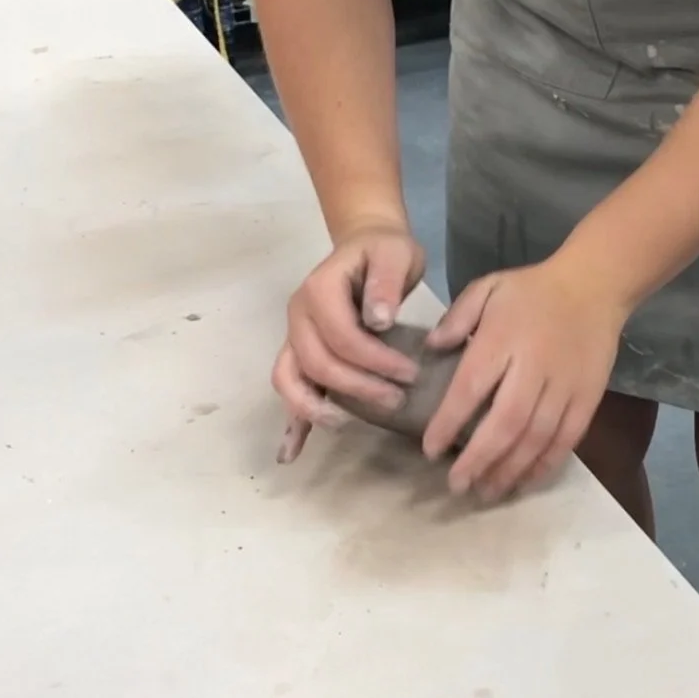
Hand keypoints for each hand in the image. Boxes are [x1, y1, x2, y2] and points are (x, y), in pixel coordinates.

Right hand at [273, 224, 426, 463]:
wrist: (366, 244)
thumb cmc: (384, 251)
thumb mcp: (395, 253)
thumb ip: (387, 282)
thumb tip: (378, 320)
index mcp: (319, 290)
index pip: (341, 337)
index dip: (375, 361)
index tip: (411, 374)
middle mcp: (298, 315)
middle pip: (318, 363)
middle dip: (358, 387)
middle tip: (398, 399)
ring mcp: (293, 335)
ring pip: (290, 380)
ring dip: (316, 408)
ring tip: (345, 424)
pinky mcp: (298, 352)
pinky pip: (287, 388)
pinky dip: (289, 420)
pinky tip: (292, 453)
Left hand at [421, 259, 625, 502]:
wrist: (595, 285)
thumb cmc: (533, 290)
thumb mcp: (488, 287)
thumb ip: (458, 317)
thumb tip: (431, 348)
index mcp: (503, 338)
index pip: (471, 387)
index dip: (449, 422)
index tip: (429, 449)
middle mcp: (534, 366)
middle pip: (506, 422)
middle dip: (479, 458)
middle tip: (456, 485)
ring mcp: (565, 385)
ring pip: (537, 437)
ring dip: (510, 470)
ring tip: (486, 492)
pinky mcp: (588, 397)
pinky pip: (567, 439)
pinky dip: (545, 465)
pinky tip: (526, 482)